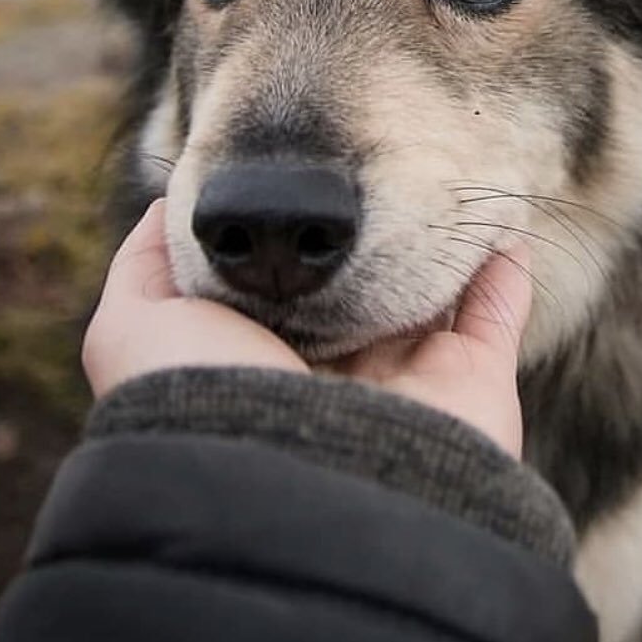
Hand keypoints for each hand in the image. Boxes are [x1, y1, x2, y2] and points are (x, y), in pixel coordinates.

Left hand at [82, 200, 532, 456]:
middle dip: (373, 233)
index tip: (304, 176)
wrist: (295, 479)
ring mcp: (409, 380)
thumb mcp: (135, 324)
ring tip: (452, 174)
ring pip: (434, 294)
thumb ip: (150, 262)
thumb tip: (172, 202)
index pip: (286, 285)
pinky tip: (504, 218)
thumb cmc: (210, 393)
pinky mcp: (471, 382)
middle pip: (364, 286)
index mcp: (264, 359)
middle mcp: (337, 371)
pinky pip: (499, 309)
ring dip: (446, 240)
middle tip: (385, 162)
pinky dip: (506, 266)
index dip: (293, 236)